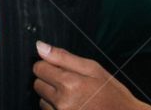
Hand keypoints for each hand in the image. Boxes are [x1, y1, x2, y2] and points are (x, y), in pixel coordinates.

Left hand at [33, 41, 150, 109]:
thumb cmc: (113, 94)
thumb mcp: (93, 69)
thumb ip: (63, 57)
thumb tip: (40, 46)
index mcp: (70, 84)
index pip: (39, 68)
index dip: (49, 66)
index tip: (60, 69)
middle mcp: (62, 102)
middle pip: (38, 84)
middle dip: (50, 81)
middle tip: (71, 84)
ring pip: (42, 101)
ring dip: (52, 98)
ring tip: (75, 98)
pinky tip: (74, 108)